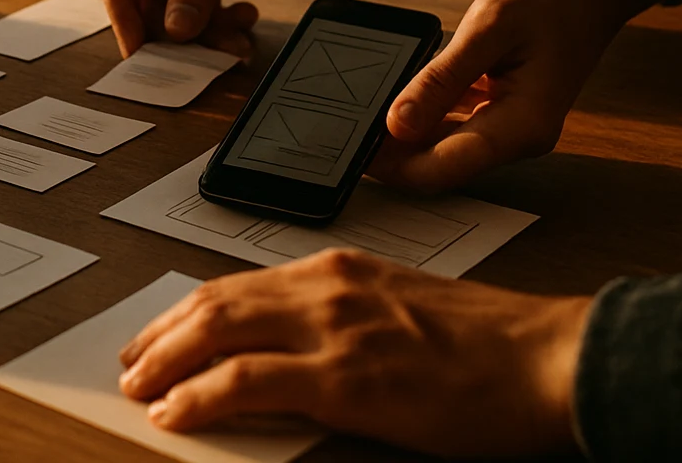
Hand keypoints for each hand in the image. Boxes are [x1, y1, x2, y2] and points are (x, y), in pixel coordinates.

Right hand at [101, 0, 350, 56]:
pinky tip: (248, 15)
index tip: (146, 62)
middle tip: (208, 58)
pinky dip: (225, 20)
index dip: (128, 29)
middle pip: (151, 10)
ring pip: (181, 15)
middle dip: (179, 37)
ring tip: (240, 37)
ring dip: (209, 33)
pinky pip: (206, 8)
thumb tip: (175, 29)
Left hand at [118, 249, 589, 456]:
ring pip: (218, 333)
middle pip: (213, 303)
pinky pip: (248, 381)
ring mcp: (334, 330)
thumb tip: (290, 350)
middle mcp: (326, 287)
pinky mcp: (346, 379)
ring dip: (166, 362)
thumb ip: (343, 318)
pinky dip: (200, 396)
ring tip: (139, 388)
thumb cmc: (491, 343)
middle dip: (160, 334)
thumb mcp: (401, 311)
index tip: (158, 333)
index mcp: (339, 270)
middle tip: (131, 363)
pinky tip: (175, 412)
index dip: (186, 311)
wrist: (551, 358)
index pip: (238, 284)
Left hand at [371, 0, 676, 192]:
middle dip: (392, 152)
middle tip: (348, 124)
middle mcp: (518, 138)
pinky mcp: (505, 113)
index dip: (392, 166)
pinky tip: (400, 95)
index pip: (442, 169)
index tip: (353, 147)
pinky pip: (457, 126)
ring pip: (445, 147)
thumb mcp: (487, 29)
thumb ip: (441, 80)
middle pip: (441, 164)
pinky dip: (426, 115)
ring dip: (406, 135)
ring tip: (365, 109)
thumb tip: (398, 124)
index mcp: (521, 126)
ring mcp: (513, 128)